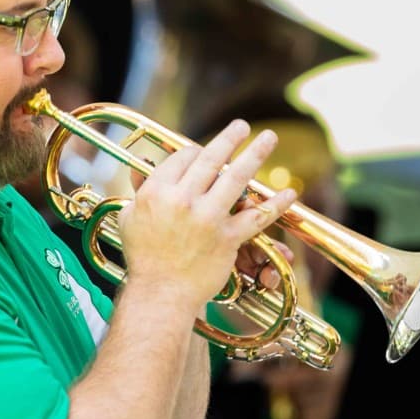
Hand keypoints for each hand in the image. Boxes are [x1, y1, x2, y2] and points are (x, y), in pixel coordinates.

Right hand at [117, 121, 296, 317]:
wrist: (161, 293)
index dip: (194, 151)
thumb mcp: (129, 217)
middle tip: (242, 125)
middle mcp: (182, 200)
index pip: (182, 158)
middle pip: (210, 158)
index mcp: (157, 192)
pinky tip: (290, 192)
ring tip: (268, 138)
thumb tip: (139, 165)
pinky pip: (256, 217)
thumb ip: (139, 190)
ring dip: (255, 154)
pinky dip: (275, 205)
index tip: (202, 152)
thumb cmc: (143, 257)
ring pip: (236, 178)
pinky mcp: (227, 238)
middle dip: (230, 137)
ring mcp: (207, 218)